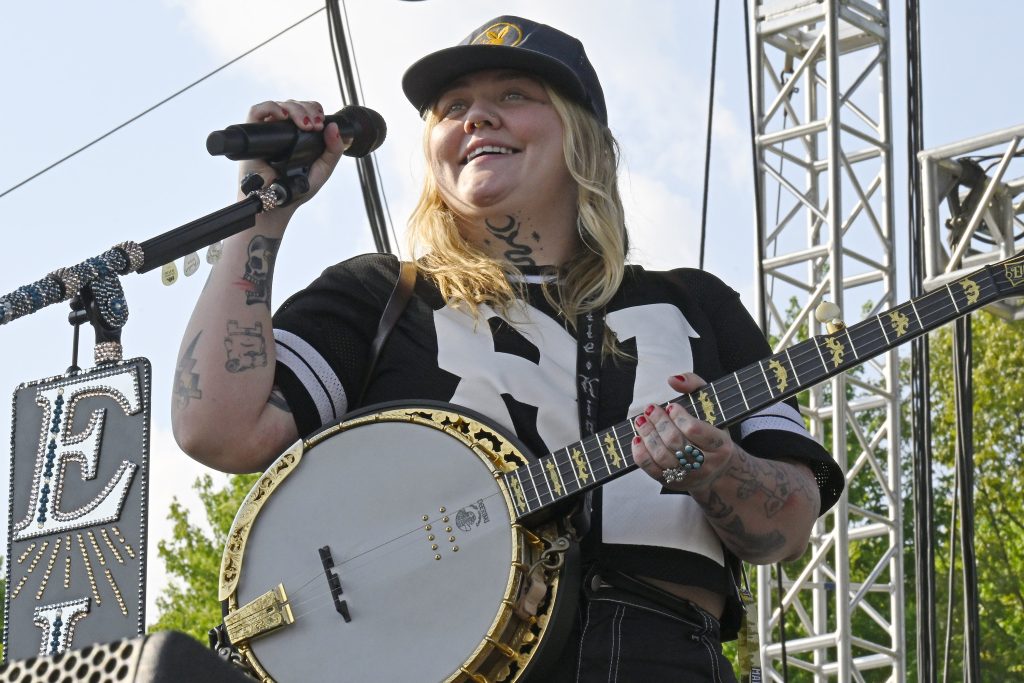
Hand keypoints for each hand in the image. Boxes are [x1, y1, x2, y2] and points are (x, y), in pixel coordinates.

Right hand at [238, 99, 349, 206]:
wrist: (279, 203)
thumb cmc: (298, 189)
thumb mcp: (323, 168)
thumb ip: (333, 150)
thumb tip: (333, 126)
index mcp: (298, 135)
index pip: (305, 110)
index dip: (313, 109)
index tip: (321, 122)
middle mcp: (282, 131)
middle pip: (292, 105)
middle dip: (306, 109)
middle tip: (314, 125)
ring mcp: (267, 132)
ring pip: (278, 106)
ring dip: (294, 109)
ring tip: (304, 124)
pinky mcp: (253, 136)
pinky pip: (256, 112)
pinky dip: (270, 108)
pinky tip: (283, 116)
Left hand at [630, 373, 739, 490]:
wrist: (718, 470)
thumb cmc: (711, 431)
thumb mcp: (711, 406)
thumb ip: (694, 386)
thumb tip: (673, 379)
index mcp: (721, 445)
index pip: (694, 430)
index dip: (678, 417)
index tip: (671, 406)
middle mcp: (707, 464)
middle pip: (675, 443)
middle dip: (658, 423)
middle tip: (650, 409)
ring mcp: (689, 476)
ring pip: (662, 457)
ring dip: (647, 436)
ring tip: (641, 421)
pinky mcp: (673, 483)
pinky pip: (652, 470)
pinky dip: (640, 454)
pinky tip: (637, 439)